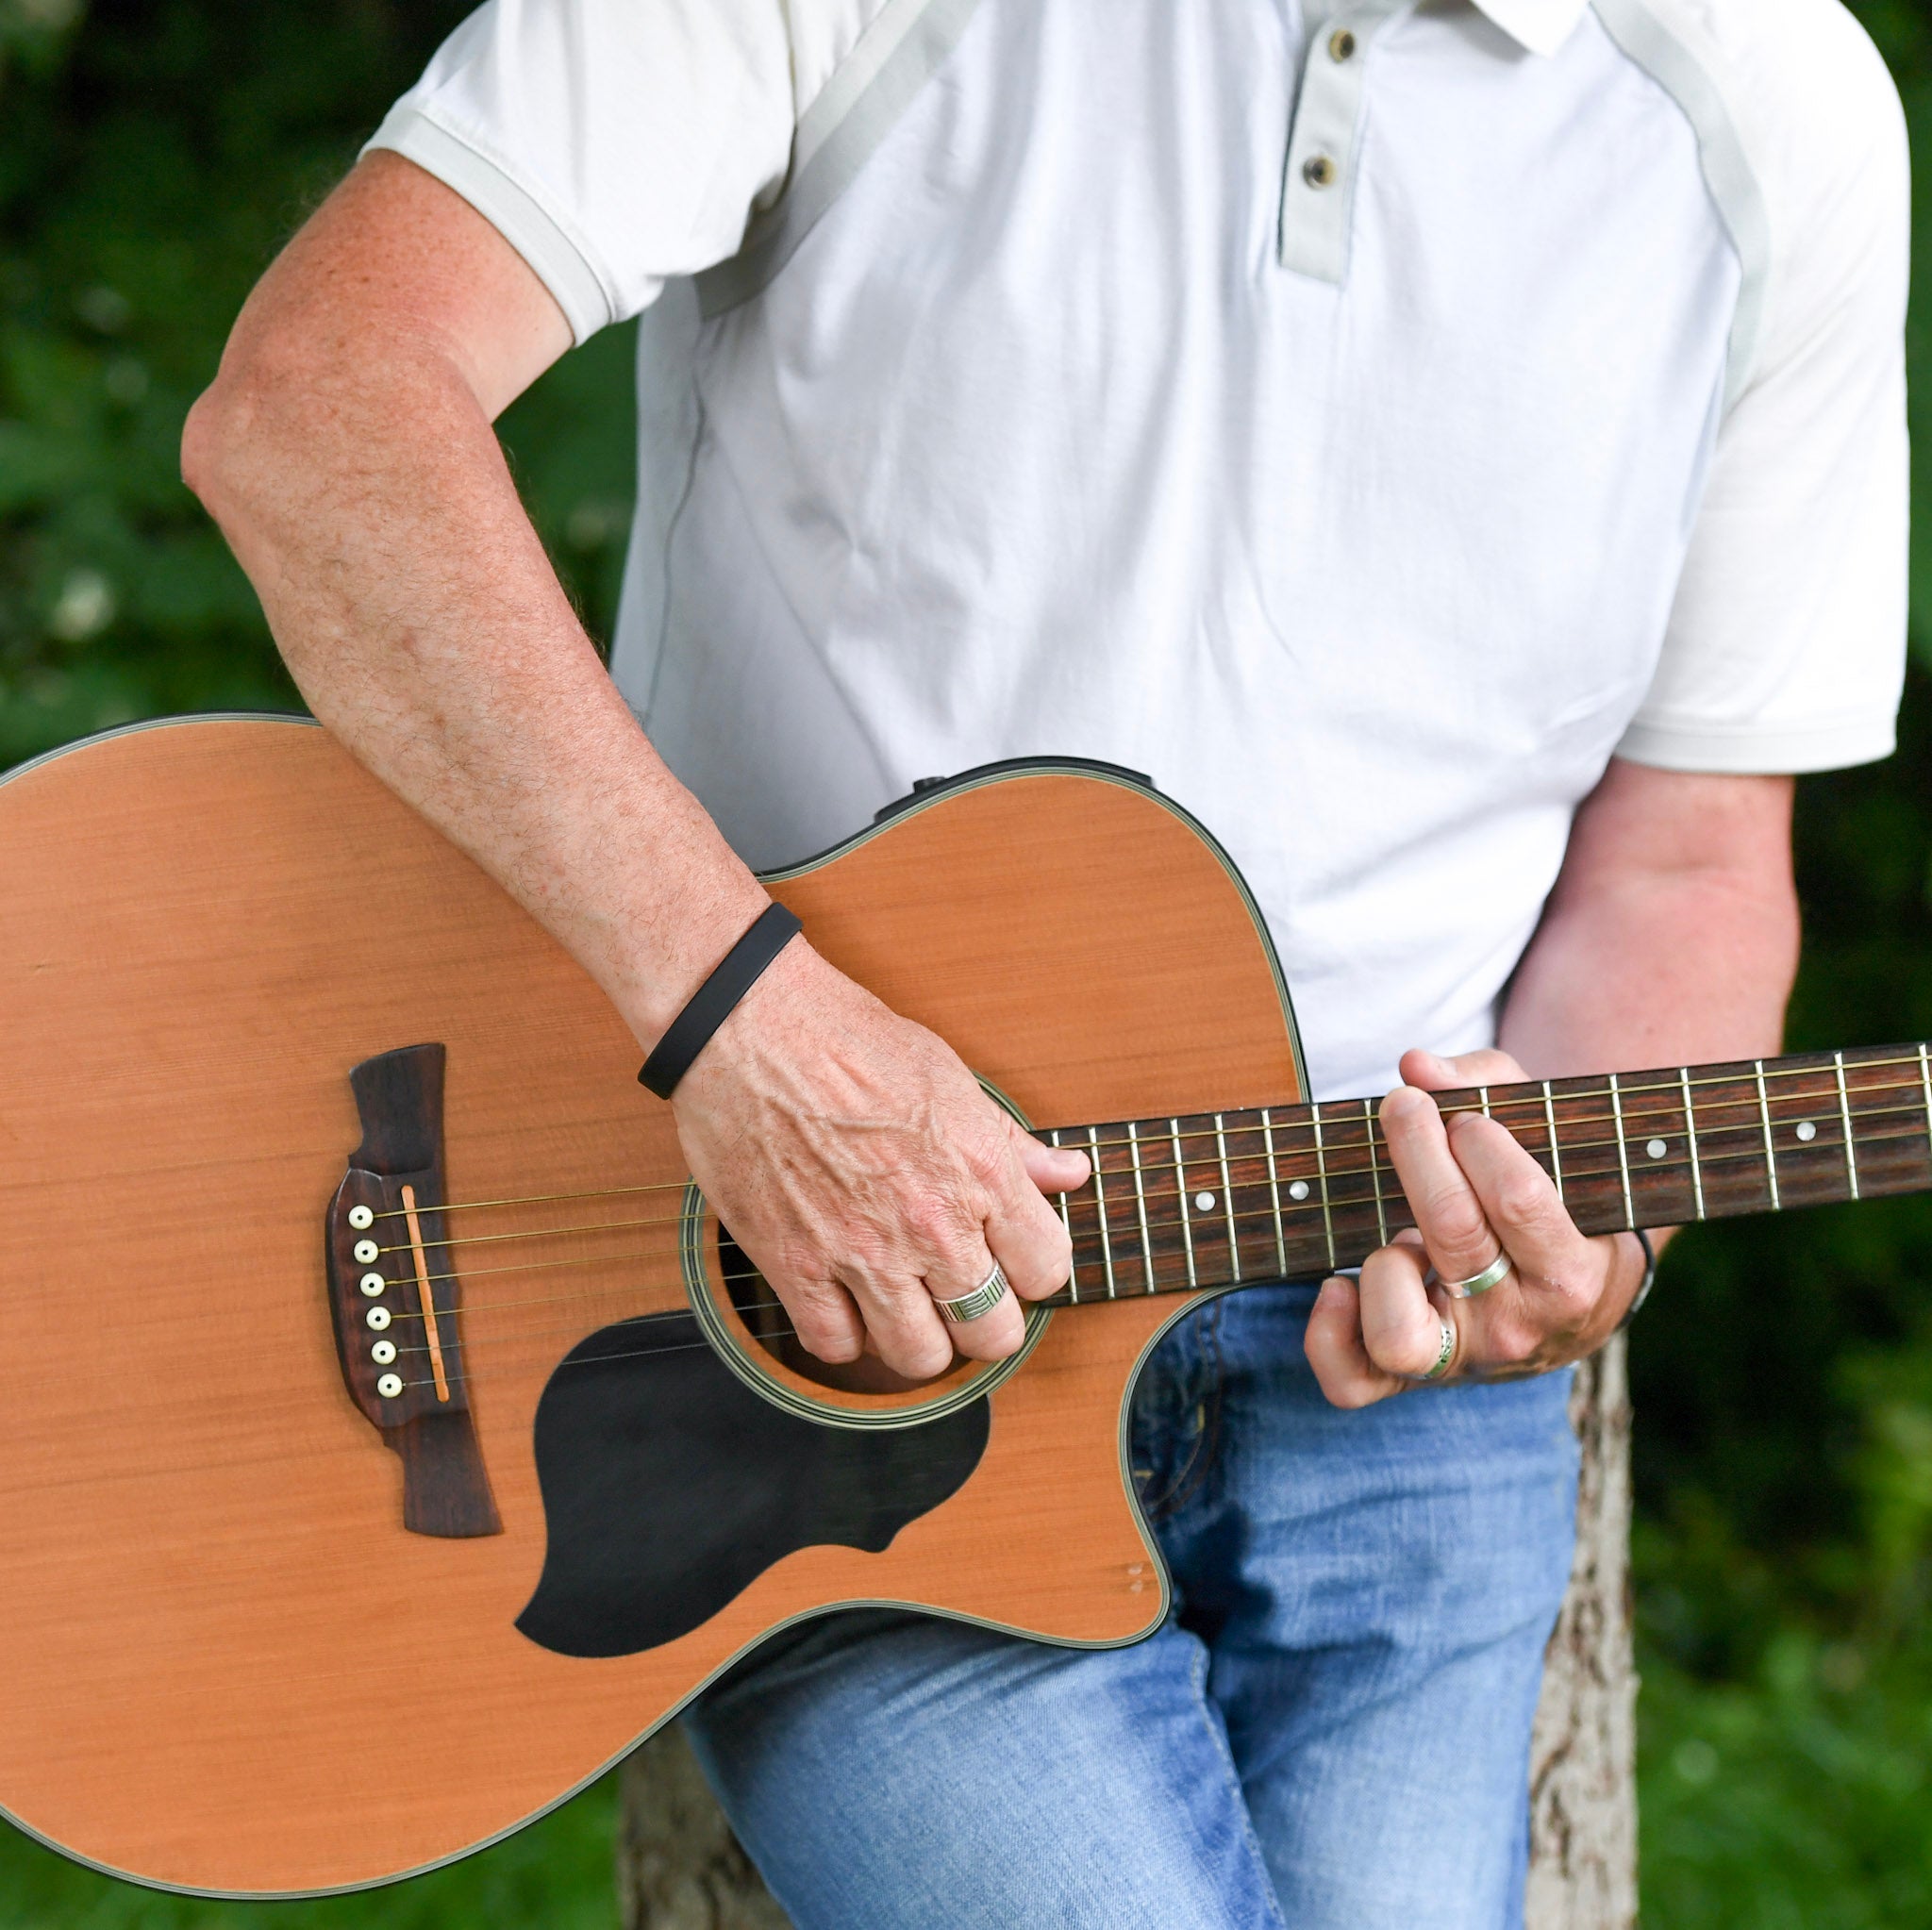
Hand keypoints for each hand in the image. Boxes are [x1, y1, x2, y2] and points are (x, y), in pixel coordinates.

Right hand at [668, 937, 1091, 1378]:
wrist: (749, 1028)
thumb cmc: (847, 1039)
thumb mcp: (950, 1077)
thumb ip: (1011, 1142)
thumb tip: (1068, 1174)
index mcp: (981, 1171)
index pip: (1047, 1271)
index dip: (1032, 1269)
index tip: (1010, 1260)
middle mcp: (931, 1223)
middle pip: (992, 1333)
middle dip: (983, 1321)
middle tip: (960, 1296)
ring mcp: (862, 1252)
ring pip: (919, 1356)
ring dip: (917, 1338)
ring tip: (905, 1306)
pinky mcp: (794, 1265)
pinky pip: (835, 1346)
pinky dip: (843, 1334)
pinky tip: (844, 1301)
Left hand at [1304, 1047, 1648, 1407]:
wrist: (1564, 1305)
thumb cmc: (1549, 1197)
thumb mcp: (1550, 1136)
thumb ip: (1490, 1082)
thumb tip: (1417, 1065)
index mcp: (1572, 1274)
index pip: (1520, 1197)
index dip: (1480, 1139)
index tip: (1466, 1117)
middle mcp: (1516, 1325)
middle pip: (1452, 1231)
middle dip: (1418, 1150)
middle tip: (1405, 1107)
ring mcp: (1458, 1359)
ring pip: (1398, 1329)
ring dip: (1385, 1260)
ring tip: (1400, 1234)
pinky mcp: (1405, 1377)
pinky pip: (1349, 1380)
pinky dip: (1327, 1332)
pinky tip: (1334, 1282)